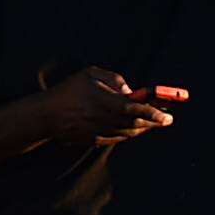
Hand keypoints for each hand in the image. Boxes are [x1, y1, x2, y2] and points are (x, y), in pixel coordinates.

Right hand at [31, 66, 178, 147]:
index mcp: (98, 99)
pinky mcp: (94, 141)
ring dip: (144, 128)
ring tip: (156, 121)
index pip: (131, 108)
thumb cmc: (69, 90)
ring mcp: (97, 131)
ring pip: (128, 133)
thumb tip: (132, 92)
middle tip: (168, 118)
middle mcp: (99, 118)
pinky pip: (118, 138)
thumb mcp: (90, 74)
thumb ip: (114, 79)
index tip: (167, 115)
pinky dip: (130, 133)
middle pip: (133, 123)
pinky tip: (137, 127)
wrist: (46, 115)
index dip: (151, 112)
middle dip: (153, 121)